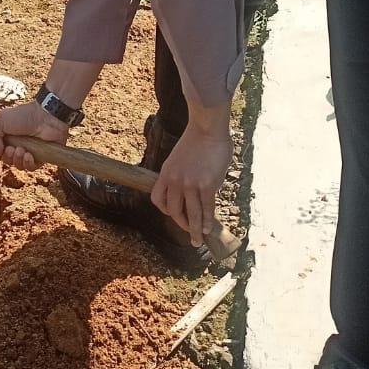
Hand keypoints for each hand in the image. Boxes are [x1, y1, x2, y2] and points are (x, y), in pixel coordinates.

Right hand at [0, 102, 69, 169]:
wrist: (45, 117)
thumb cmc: (24, 116)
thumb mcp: (1, 120)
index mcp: (9, 137)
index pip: (0, 153)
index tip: (1, 147)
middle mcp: (19, 145)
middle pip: (8, 160)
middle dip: (8, 157)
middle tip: (12, 148)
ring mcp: (30, 152)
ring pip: (19, 166)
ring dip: (17, 160)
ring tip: (21, 150)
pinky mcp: (41, 157)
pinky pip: (31, 168)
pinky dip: (28, 163)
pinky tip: (29, 155)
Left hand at [150, 121, 232, 246]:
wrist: (206, 128)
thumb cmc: (196, 140)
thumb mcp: (178, 158)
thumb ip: (181, 174)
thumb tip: (190, 189)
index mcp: (166, 174)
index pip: (158, 200)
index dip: (166, 211)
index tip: (175, 215)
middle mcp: (175, 181)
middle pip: (174, 212)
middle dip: (182, 225)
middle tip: (190, 233)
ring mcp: (191, 185)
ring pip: (191, 215)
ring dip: (195, 231)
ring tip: (198, 240)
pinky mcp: (207, 186)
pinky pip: (206, 209)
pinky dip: (208, 221)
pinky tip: (209, 228)